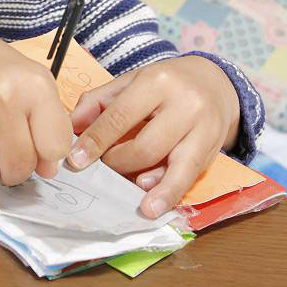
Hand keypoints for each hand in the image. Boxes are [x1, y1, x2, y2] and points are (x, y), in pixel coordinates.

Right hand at [0, 18, 72, 184]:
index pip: (55, 148)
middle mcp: (1, 99)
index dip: (49, 154)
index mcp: (33, 85)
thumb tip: (48, 170)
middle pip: (20, 167)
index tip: (39, 145)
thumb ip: (50, 124)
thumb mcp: (33, 80)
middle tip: (10, 147)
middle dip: (18, 166)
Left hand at [66, 55, 240, 217]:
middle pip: (146, 146)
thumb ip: (99, 101)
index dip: (96, 141)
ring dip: (151, 186)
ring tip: (138, 204)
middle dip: (118, 162)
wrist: (215, 83)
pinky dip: (170, 192)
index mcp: (157, 81)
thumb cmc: (166, 84)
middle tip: (103, 168)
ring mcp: (203, 128)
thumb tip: (72, 125)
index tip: (75, 160)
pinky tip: (155, 205)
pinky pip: (190, 175)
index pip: (120, 116)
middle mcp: (184, 103)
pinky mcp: (214, 149)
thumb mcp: (132, 80)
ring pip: (175, 165)